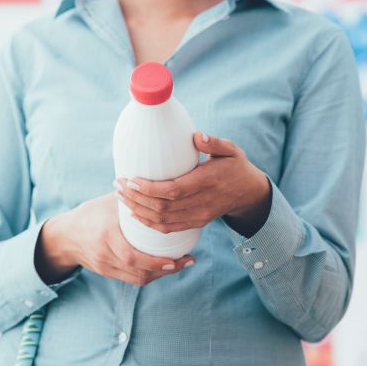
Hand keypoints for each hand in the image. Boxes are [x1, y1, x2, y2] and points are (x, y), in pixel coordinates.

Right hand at [34, 193, 193, 285]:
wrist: (64, 236)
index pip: (133, 256)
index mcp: (106, 236)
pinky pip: (132, 279)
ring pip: (139, 279)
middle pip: (140, 272)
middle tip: (187, 261)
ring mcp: (106, 267)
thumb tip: (158, 184)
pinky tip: (163, 267)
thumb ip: (132, 198)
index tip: (177, 258)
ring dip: (161, 274)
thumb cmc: (90, 214)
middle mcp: (105, 255)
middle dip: (167, 270)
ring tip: (179, 264)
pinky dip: (150, 274)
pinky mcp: (107, 273)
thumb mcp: (108, 203)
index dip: (157, 262)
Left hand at [114, 132, 271, 237]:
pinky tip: (134, 213)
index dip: (150, 189)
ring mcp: (198, 216)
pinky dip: (148, 223)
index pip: (173, 191)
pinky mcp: (195, 223)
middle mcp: (201, 203)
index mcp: (207, 183)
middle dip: (136, 198)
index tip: (131, 179)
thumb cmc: (236, 166)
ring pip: (162, 220)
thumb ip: (214, 143)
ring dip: (138, 210)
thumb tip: (196, 136)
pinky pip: (168, 228)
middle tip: (118, 185)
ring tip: (120, 196)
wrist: (248, 193)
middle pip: (163, 207)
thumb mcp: (231, 150)